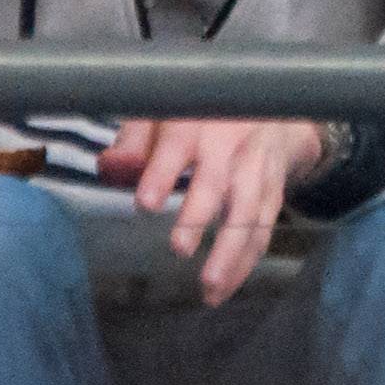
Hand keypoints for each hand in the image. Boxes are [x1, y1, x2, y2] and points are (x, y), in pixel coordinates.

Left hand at [98, 119, 323, 304]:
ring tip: (210, 287)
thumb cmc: (200, 112)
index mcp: (194, 121)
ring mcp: (255, 167)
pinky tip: (227, 286)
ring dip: (231, 252)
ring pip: (248, 212)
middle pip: (216, 182)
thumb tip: (110, 168)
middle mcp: (229, 143)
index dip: (161, 174)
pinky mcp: (274, 188)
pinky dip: (248, 260)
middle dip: (199, 216)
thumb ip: (133, 140)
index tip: (145, 203)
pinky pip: (264, 228)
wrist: (265, 97)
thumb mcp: (163, 110)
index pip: (176, 146)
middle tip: (179, 249)